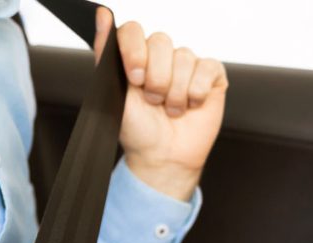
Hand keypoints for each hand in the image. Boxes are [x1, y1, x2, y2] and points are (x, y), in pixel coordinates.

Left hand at [95, 8, 227, 200]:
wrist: (163, 157)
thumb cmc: (138, 130)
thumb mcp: (113, 94)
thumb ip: (105, 54)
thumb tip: (101, 16)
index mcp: (136, 57)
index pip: (134, 30)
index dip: (135, 51)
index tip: (134, 78)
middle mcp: (161, 57)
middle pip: (161, 41)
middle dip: (156, 79)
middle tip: (153, 102)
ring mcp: (187, 64)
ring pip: (184, 57)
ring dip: (176, 92)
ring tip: (171, 109)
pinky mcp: (211, 74)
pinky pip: (207, 68)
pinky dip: (197, 92)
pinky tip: (190, 105)